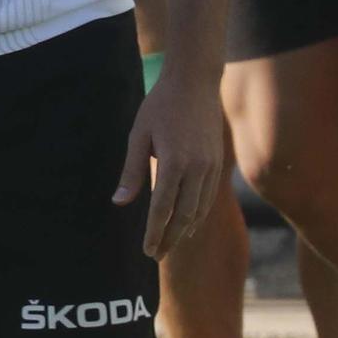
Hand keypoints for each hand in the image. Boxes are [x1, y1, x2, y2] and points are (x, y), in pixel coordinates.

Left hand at [112, 69, 224, 259]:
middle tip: (157, 256)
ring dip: (185, 230)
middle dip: (171, 239)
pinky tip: (188, 221)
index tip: (147, 251)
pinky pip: (209, 197)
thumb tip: (120, 203)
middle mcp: (197, 168)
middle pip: (184, 216)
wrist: (195, 81)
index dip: (155, 233)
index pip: (163, 208)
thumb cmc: (160, 105)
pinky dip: (198, 214)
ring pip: (200, 210)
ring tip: (171, 243)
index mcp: (174, 161)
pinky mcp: (218, 162)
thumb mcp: (139, 135)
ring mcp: (211, 166)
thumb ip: (132, 172)